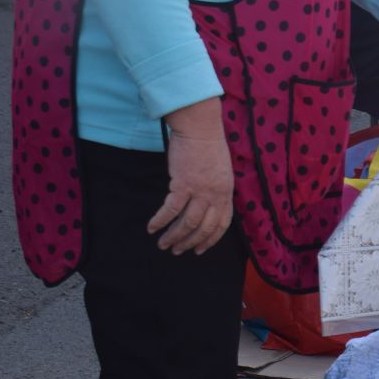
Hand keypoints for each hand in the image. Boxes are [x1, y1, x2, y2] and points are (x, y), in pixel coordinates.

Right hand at [149, 98, 234, 254]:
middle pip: (204, 228)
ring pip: (188, 223)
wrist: (200, 127)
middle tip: (177, 251)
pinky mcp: (183, 184)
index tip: (200, 250)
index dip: (210, 240)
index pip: (222, 223)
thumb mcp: (221, 170)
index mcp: (226, 191)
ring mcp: (200, 190)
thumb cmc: (207, 145)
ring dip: (174, 237)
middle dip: (190, 243)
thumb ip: (216, 189)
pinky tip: (152, 227)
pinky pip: (170, 210)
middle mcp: (216, 194)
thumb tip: (205, 205)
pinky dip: (160, 221)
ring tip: (163, 244)